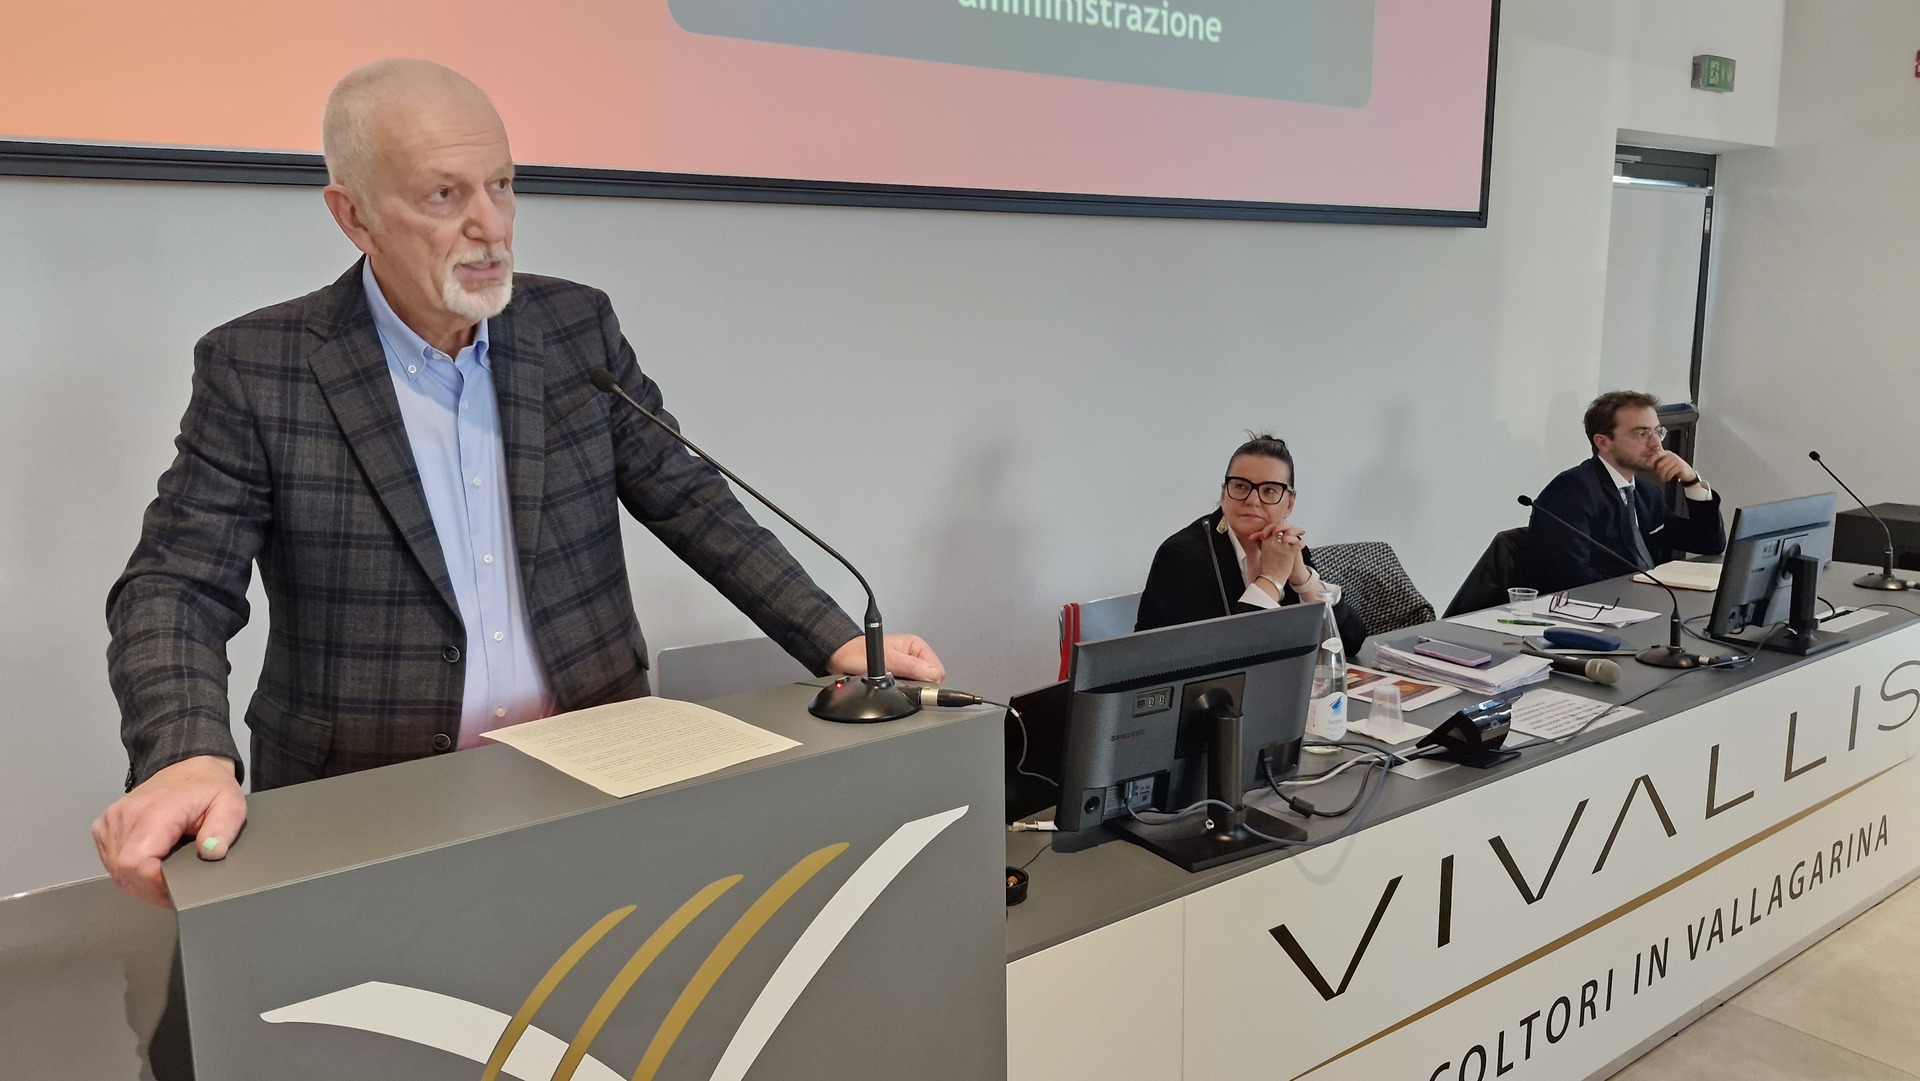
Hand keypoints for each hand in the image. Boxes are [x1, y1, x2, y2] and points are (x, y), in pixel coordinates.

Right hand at [92, 755, 246, 907]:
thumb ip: (223, 830)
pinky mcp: (104, 826)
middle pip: (124, 873)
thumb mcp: (230, 805)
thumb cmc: (208, 787)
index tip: (175, 887)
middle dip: (150, 888)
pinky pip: (110, 861)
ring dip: (139, 880)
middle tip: (176, 885)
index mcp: (155, 811)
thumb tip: (211, 852)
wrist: (190, 769)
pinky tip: (149, 863)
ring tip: (165, 872)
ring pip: (115, 870)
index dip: (154, 885)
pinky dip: (128, 870)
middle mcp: (126, 815)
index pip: (136, 864)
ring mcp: (111, 820)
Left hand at [827, 633, 946, 682]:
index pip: (936, 668)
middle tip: (900, 681)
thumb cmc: (857, 652)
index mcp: (915, 645)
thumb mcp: (886, 659)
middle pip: (929, 678)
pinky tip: (890, 685)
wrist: (840, 657)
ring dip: (907, 688)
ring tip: (892, 681)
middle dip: (917, 684)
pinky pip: (907, 688)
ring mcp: (906, 666)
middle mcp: (913, 655)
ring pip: (918, 685)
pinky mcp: (898, 675)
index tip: (915, 683)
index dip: (928, 679)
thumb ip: (910, 666)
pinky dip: (900, 690)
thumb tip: (931, 673)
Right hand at [1248, 525, 1306, 596]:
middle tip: (1295, 529)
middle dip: (1289, 525)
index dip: (1279, 525)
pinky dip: (1302, 543)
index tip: (1285, 527)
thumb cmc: (1268, 568)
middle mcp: (1272, 542)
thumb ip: (1265, 543)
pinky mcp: (1289, 553)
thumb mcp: (1263, 552)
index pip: (1272, 526)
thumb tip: (1268, 537)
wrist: (1271, 579)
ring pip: (1291, 531)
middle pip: (1281, 526)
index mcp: (1265, 541)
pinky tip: (1303, 544)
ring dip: (1298, 530)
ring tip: (1302, 532)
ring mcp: (1281, 547)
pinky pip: (1299, 543)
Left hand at [1647, 450, 1695, 484]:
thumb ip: (1658, 462)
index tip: (1648, 466)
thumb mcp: (1666, 463)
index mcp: (1667, 453)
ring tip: (1663, 478)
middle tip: (1659, 476)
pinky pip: (1670, 473)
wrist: (1687, 473)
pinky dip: (1667, 478)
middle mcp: (1671, 455)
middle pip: (1659, 464)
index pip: (1657, 454)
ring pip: (1664, 470)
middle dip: (1657, 472)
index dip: (1651, 460)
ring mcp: (1676, 460)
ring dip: (1662, 476)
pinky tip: (1668, 479)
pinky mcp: (1680, 466)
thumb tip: (1647, 464)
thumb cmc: (1674, 468)